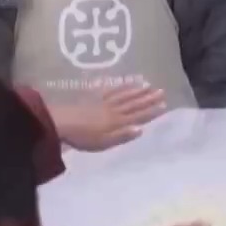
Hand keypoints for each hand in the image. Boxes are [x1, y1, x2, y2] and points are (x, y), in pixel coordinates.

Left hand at [52, 86, 167, 151]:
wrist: (61, 123)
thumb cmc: (83, 138)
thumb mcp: (104, 142)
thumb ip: (122, 136)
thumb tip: (141, 129)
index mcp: (117, 122)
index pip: (138, 116)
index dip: (151, 111)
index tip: (164, 104)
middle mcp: (113, 110)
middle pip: (133, 103)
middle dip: (148, 98)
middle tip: (162, 91)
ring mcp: (103, 103)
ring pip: (124, 95)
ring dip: (137, 90)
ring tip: (148, 85)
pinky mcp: (93, 99)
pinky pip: (111, 91)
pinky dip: (120, 87)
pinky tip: (125, 83)